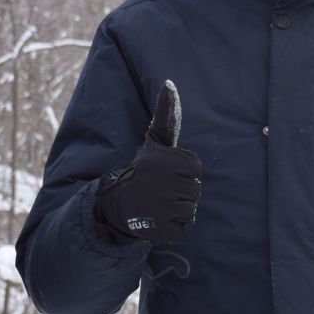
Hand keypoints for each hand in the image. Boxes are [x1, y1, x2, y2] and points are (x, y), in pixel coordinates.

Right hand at [94, 81, 201, 242]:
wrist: (118, 203)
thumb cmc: (144, 169)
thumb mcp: (155, 140)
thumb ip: (166, 114)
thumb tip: (169, 82)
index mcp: (164, 161)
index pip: (196, 169)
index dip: (184, 172)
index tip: (166, 172)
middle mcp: (162, 184)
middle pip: (195, 190)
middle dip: (182, 190)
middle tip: (161, 188)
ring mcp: (161, 209)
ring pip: (190, 209)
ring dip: (178, 208)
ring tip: (159, 202)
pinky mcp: (160, 230)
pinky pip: (183, 227)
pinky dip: (172, 225)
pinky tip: (157, 217)